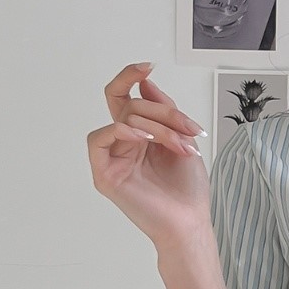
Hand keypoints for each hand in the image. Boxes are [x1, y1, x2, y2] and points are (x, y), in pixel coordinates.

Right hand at [87, 63, 211, 252]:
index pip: (125, 98)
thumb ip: (164, 109)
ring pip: (123, 118)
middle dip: (164, 113)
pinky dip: (121, 131)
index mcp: (139, 135)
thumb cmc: (188, 189)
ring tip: (178, 146)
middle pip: (131, 105)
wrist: (190, 222)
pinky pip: (99, 138)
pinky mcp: (104, 174)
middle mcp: (123, 144)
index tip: (147, 66)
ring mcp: (112, 158)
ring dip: (156, 127)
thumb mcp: (182, 138)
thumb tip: (145, 84)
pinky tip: (143, 139)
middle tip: (188, 131)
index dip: (130, 77)